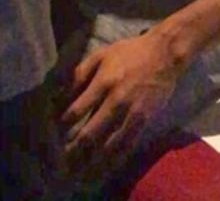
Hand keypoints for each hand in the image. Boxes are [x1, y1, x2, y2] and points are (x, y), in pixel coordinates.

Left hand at [61, 30, 183, 164]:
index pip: (77, 110)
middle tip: (64, 156)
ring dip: (93, 158)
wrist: (164, 55)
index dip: (63, 124)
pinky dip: (115, 158)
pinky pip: (128, 145)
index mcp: (103, 82)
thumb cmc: (129, 52)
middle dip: (74, 147)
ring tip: (81, 166)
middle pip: (90, 132)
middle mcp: (116, 100)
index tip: (55, 131)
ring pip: (109, 144)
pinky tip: (106, 164)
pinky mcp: (144, 121)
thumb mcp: (101, 55)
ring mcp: (131, 113)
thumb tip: (60, 91)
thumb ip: (80, 73)